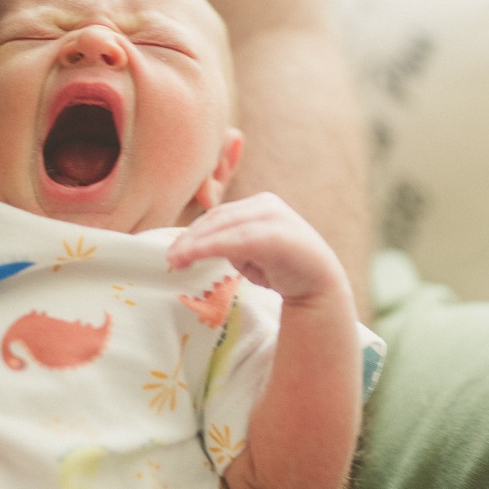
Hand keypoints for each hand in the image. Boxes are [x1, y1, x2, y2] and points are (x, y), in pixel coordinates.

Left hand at [166, 192, 349, 309]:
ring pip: (223, 227)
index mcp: (258, 205)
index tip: (174, 251)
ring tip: (176, 261)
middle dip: (190, 239)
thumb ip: (229, 242)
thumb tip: (194, 246)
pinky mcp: (275, 235)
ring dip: (196, 244)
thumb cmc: (282, 268)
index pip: (218, 215)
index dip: (193, 232)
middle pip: (217, 219)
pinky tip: (193, 256)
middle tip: (170, 258)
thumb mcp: (250, 251)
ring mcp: (273, 217)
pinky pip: (236, 240)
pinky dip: (210, 247)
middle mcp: (266, 205)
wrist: (318, 284)